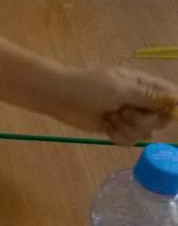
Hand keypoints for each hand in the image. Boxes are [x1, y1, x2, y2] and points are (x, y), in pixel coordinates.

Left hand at [49, 67, 176, 145]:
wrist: (59, 97)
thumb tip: (176, 99)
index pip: (172, 96)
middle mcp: (139, 100)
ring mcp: (128, 115)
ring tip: (110, 118)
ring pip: (145, 132)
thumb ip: (148, 96)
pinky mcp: (117, 128)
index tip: (163, 115)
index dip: (172, 108)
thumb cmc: (87, 87)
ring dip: (127, 128)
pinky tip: (106, 127)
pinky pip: (130, 140)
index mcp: (143, 84)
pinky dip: (118, 136)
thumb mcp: (119, 88)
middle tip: (124, 113)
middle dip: (143, 121)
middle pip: (161, 119)